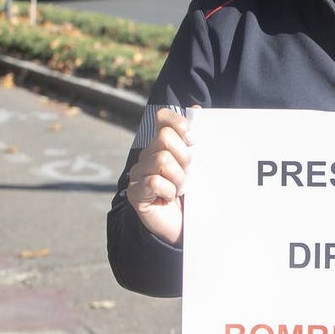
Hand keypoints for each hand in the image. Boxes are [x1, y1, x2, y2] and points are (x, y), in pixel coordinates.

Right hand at [126, 107, 192, 245]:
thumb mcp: (199, 165)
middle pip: (165, 138)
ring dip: (178, 177)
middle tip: (188, 173)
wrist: (183, 225)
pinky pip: (154, 182)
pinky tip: (170, 198)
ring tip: (180, 189)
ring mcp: (138, 174)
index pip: (162, 118)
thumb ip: (196, 139)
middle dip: (184, 156)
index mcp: (162, 145)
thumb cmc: (192, 193)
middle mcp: (147, 155)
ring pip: (161, 160)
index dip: (178, 123)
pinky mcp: (135, 193)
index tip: (193, 140)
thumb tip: (197, 108)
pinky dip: (169, 191)